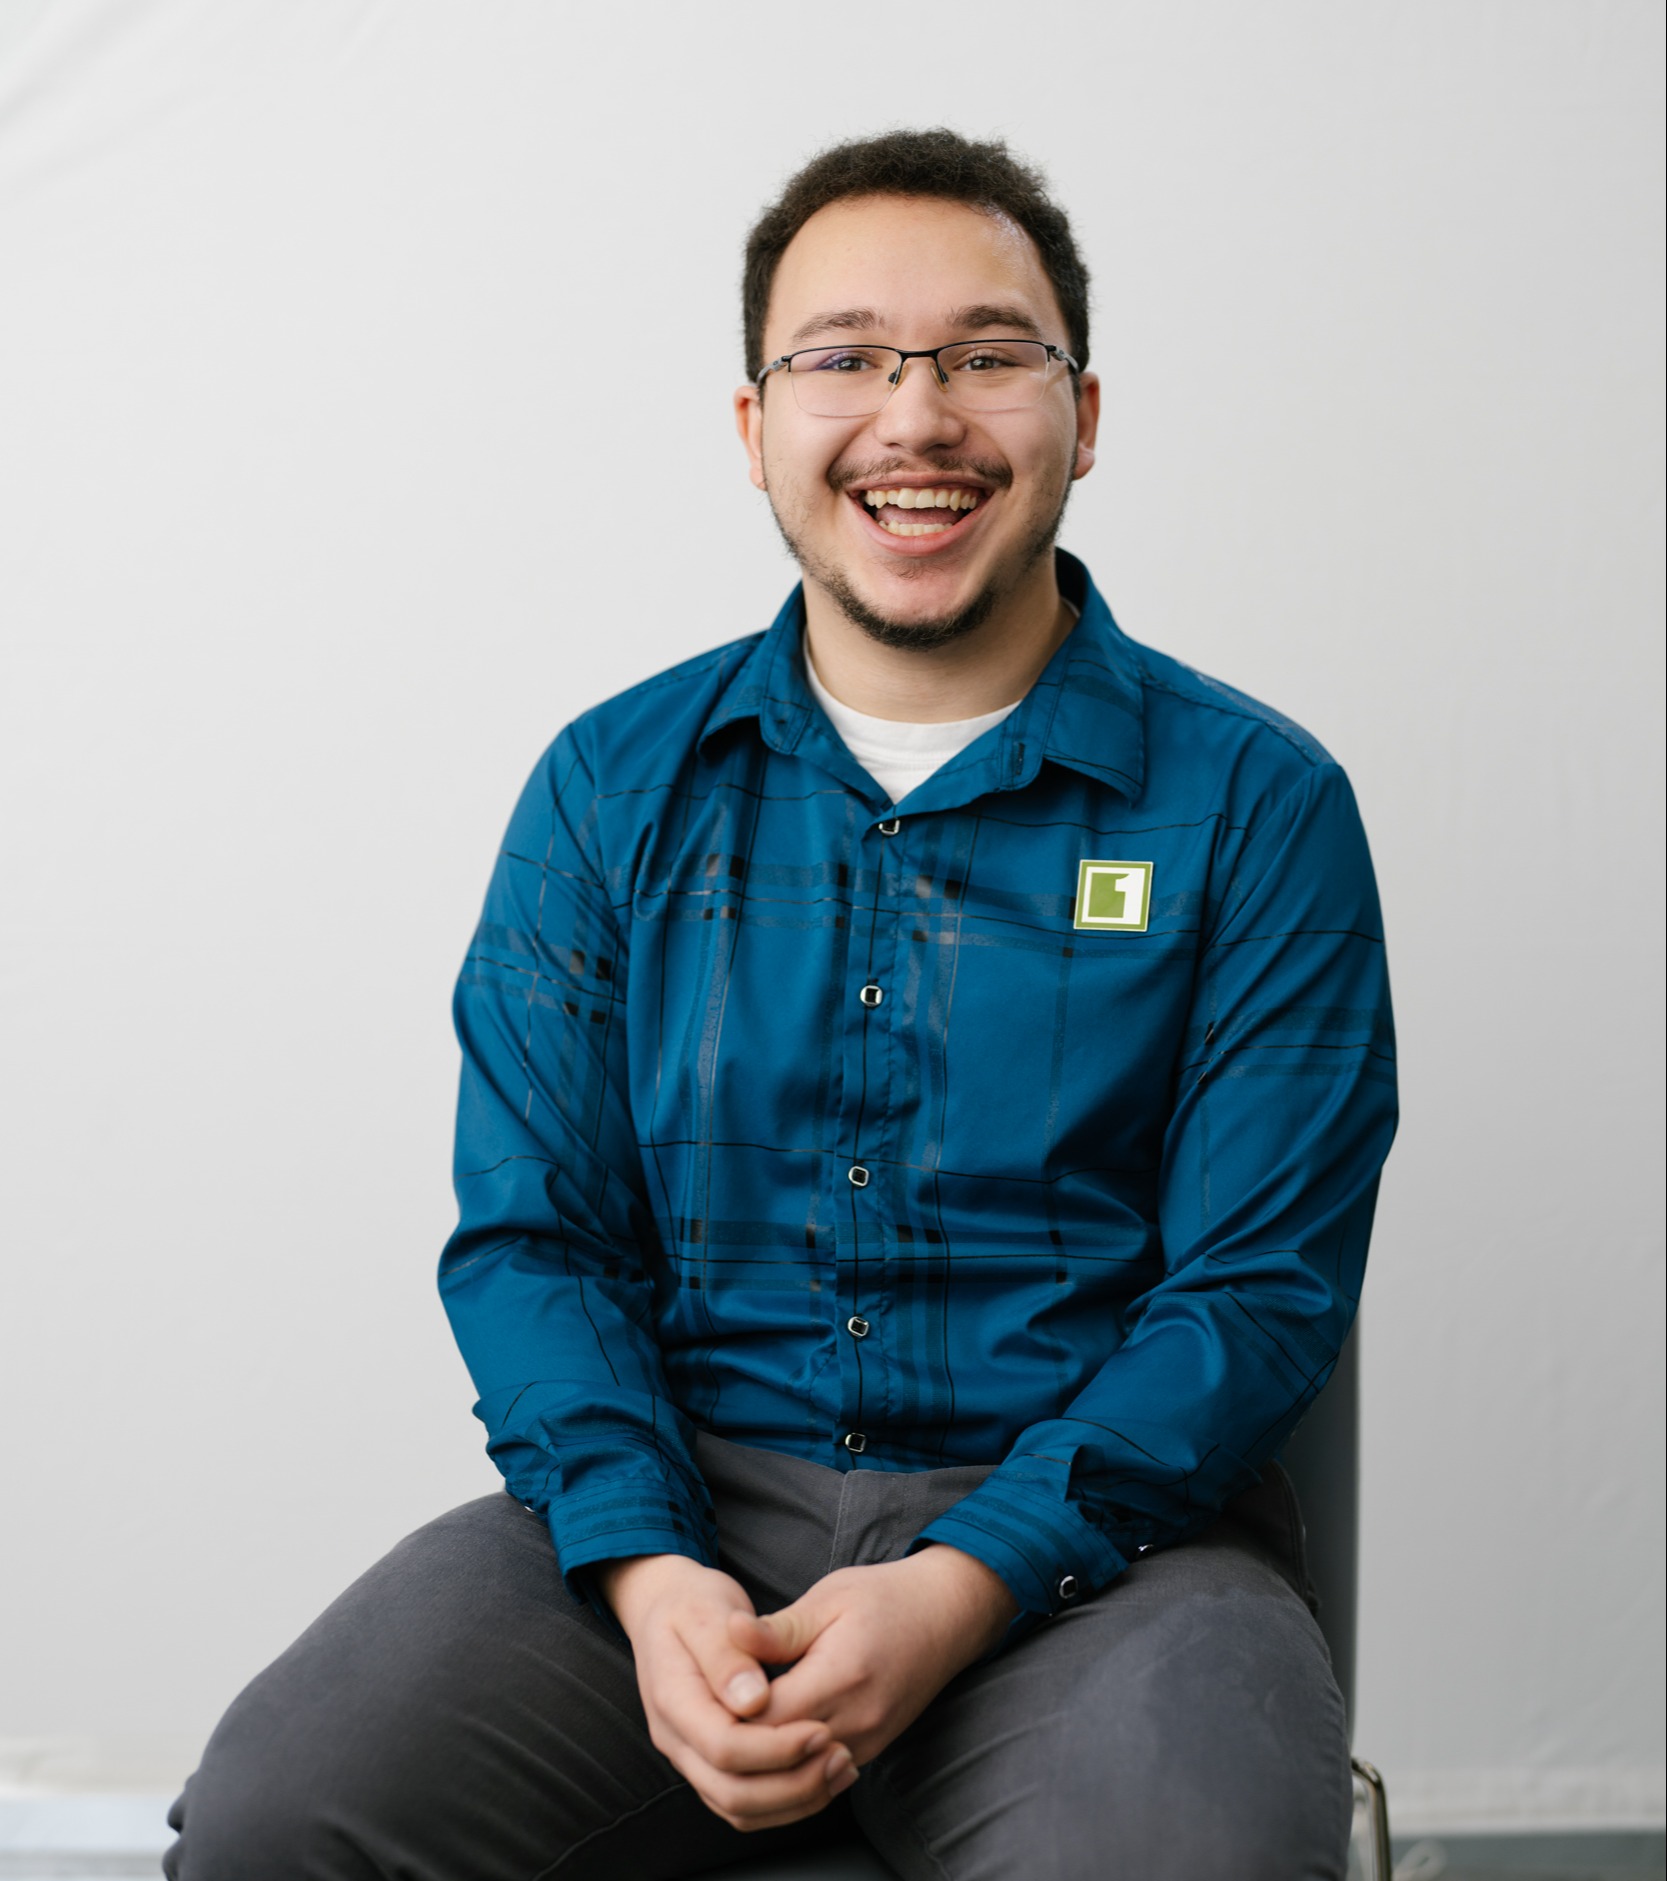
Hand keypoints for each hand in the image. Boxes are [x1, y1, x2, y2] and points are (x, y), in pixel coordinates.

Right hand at [596, 1553, 857, 1831]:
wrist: (667, 1608)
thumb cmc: (692, 1603)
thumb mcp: (705, 1610)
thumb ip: (727, 1655)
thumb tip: (753, 1701)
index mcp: (672, 1699)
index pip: (724, 1746)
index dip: (776, 1746)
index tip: (822, 1729)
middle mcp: (674, 1739)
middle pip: (731, 1792)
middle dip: (791, 1784)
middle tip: (840, 1758)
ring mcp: (688, 1757)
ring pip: (738, 1807)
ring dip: (793, 1800)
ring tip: (840, 1770)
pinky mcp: (708, 1764)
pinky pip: (744, 1803)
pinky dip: (784, 1801)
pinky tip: (821, 1777)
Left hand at [728, 1545, 1019, 1770]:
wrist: (947, 1616)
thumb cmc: (884, 1598)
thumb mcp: (828, 1598)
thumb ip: (778, 1629)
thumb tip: (728, 1633)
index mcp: (840, 1676)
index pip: (765, 1720)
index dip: (727, 1712)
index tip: (702, 1691)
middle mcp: (856, 1720)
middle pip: (777, 1756)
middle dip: (738, 1741)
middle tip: (705, 1716)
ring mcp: (867, 1741)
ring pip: (798, 1776)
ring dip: (763, 1761)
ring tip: (729, 1732)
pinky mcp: (872, 1749)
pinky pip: (820, 1774)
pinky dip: (790, 1765)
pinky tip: (766, 1743)